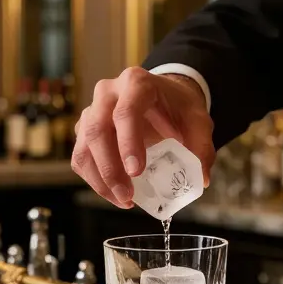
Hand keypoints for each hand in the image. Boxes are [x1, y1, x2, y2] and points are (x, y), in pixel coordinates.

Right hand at [72, 68, 214, 207]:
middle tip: (128, 195)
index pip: (125, 112)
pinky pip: (81, 157)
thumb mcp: (198, 120)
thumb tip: (200, 179)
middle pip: (97, 130)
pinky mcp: (85, 129)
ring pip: (84, 147)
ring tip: (123, 200)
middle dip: (110, 169)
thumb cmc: (178, 107)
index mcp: (136, 83)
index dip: (128, 143)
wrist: (163, 97)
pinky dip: (94, 180)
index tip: (135, 172)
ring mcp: (92, 110)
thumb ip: (202, 146)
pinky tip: (114, 194)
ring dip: (100, 179)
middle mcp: (107, 93)